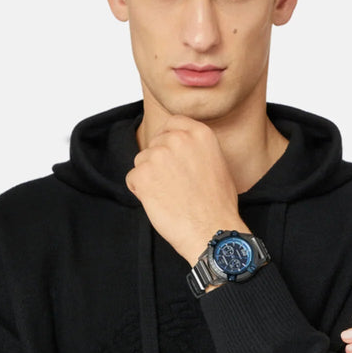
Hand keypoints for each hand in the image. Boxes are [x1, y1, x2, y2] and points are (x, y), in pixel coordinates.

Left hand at [126, 116, 244, 264]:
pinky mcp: (141, 174)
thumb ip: (197, 148)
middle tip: (175, 184)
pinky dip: (142, 192)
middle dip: (159, 162)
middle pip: (155, 143)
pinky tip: (160, 203)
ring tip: (170, 196)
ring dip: (150, 177)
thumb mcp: (218, 164)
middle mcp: (177, 139)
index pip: (172, 122)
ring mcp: (157, 156)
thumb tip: (181, 146)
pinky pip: (133, 179)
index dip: (168, 138)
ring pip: (142, 161)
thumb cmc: (218, 204)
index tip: (171, 153)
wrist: (211, 230)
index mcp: (199, 134)